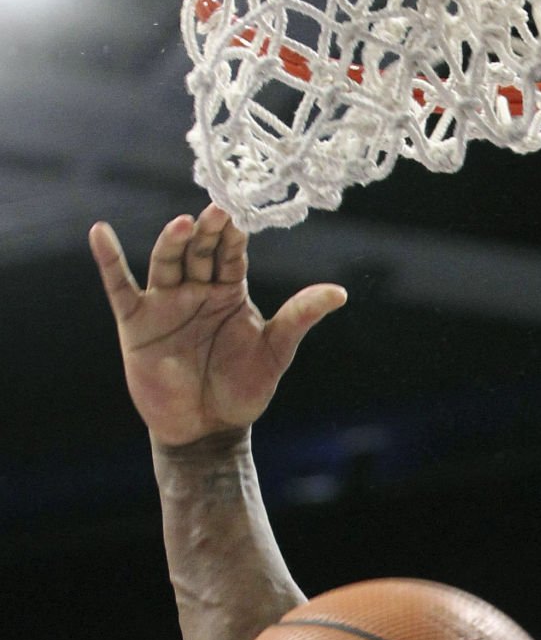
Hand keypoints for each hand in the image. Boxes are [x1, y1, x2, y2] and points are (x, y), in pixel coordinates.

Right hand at [90, 205, 345, 446]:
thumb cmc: (244, 389)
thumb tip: (340, 292)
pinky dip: (108, 259)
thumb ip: (300, 317)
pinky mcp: (137, 321)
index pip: (232, 254)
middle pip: (200, 251)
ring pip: (167, 262)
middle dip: (209, 232)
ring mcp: (165, 303)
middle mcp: (197, 290)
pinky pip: (119, 286)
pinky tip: (100, 232)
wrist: (209, 428)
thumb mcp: (277, 351)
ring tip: (186, 224)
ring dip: (173, 241)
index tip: (242, 211)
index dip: (235, 235)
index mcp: (231, 291)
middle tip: (219, 211)